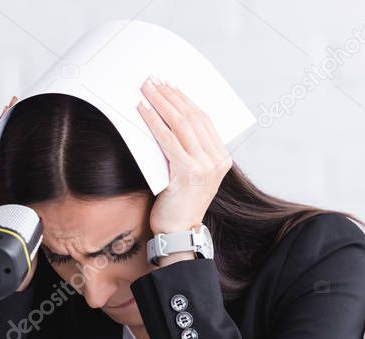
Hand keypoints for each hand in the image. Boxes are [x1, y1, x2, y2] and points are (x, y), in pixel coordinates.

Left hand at [0, 96, 36, 291]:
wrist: (10, 267)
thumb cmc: (12, 248)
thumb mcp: (16, 225)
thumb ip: (17, 208)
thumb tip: (27, 189)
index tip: (9, 113)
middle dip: (0, 125)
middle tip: (13, 104)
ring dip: (2, 133)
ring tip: (14, 111)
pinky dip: (4, 145)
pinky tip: (15, 133)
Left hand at [136, 76, 232, 235]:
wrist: (178, 233)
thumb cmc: (179, 205)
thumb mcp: (189, 174)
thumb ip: (187, 152)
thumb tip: (168, 123)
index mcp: (222, 158)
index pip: (204, 119)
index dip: (185, 99)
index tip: (169, 85)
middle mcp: (217, 160)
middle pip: (193, 117)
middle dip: (171, 95)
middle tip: (154, 80)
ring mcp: (205, 165)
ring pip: (181, 124)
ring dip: (161, 102)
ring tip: (147, 88)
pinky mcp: (187, 172)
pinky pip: (168, 140)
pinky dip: (154, 121)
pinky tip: (142, 109)